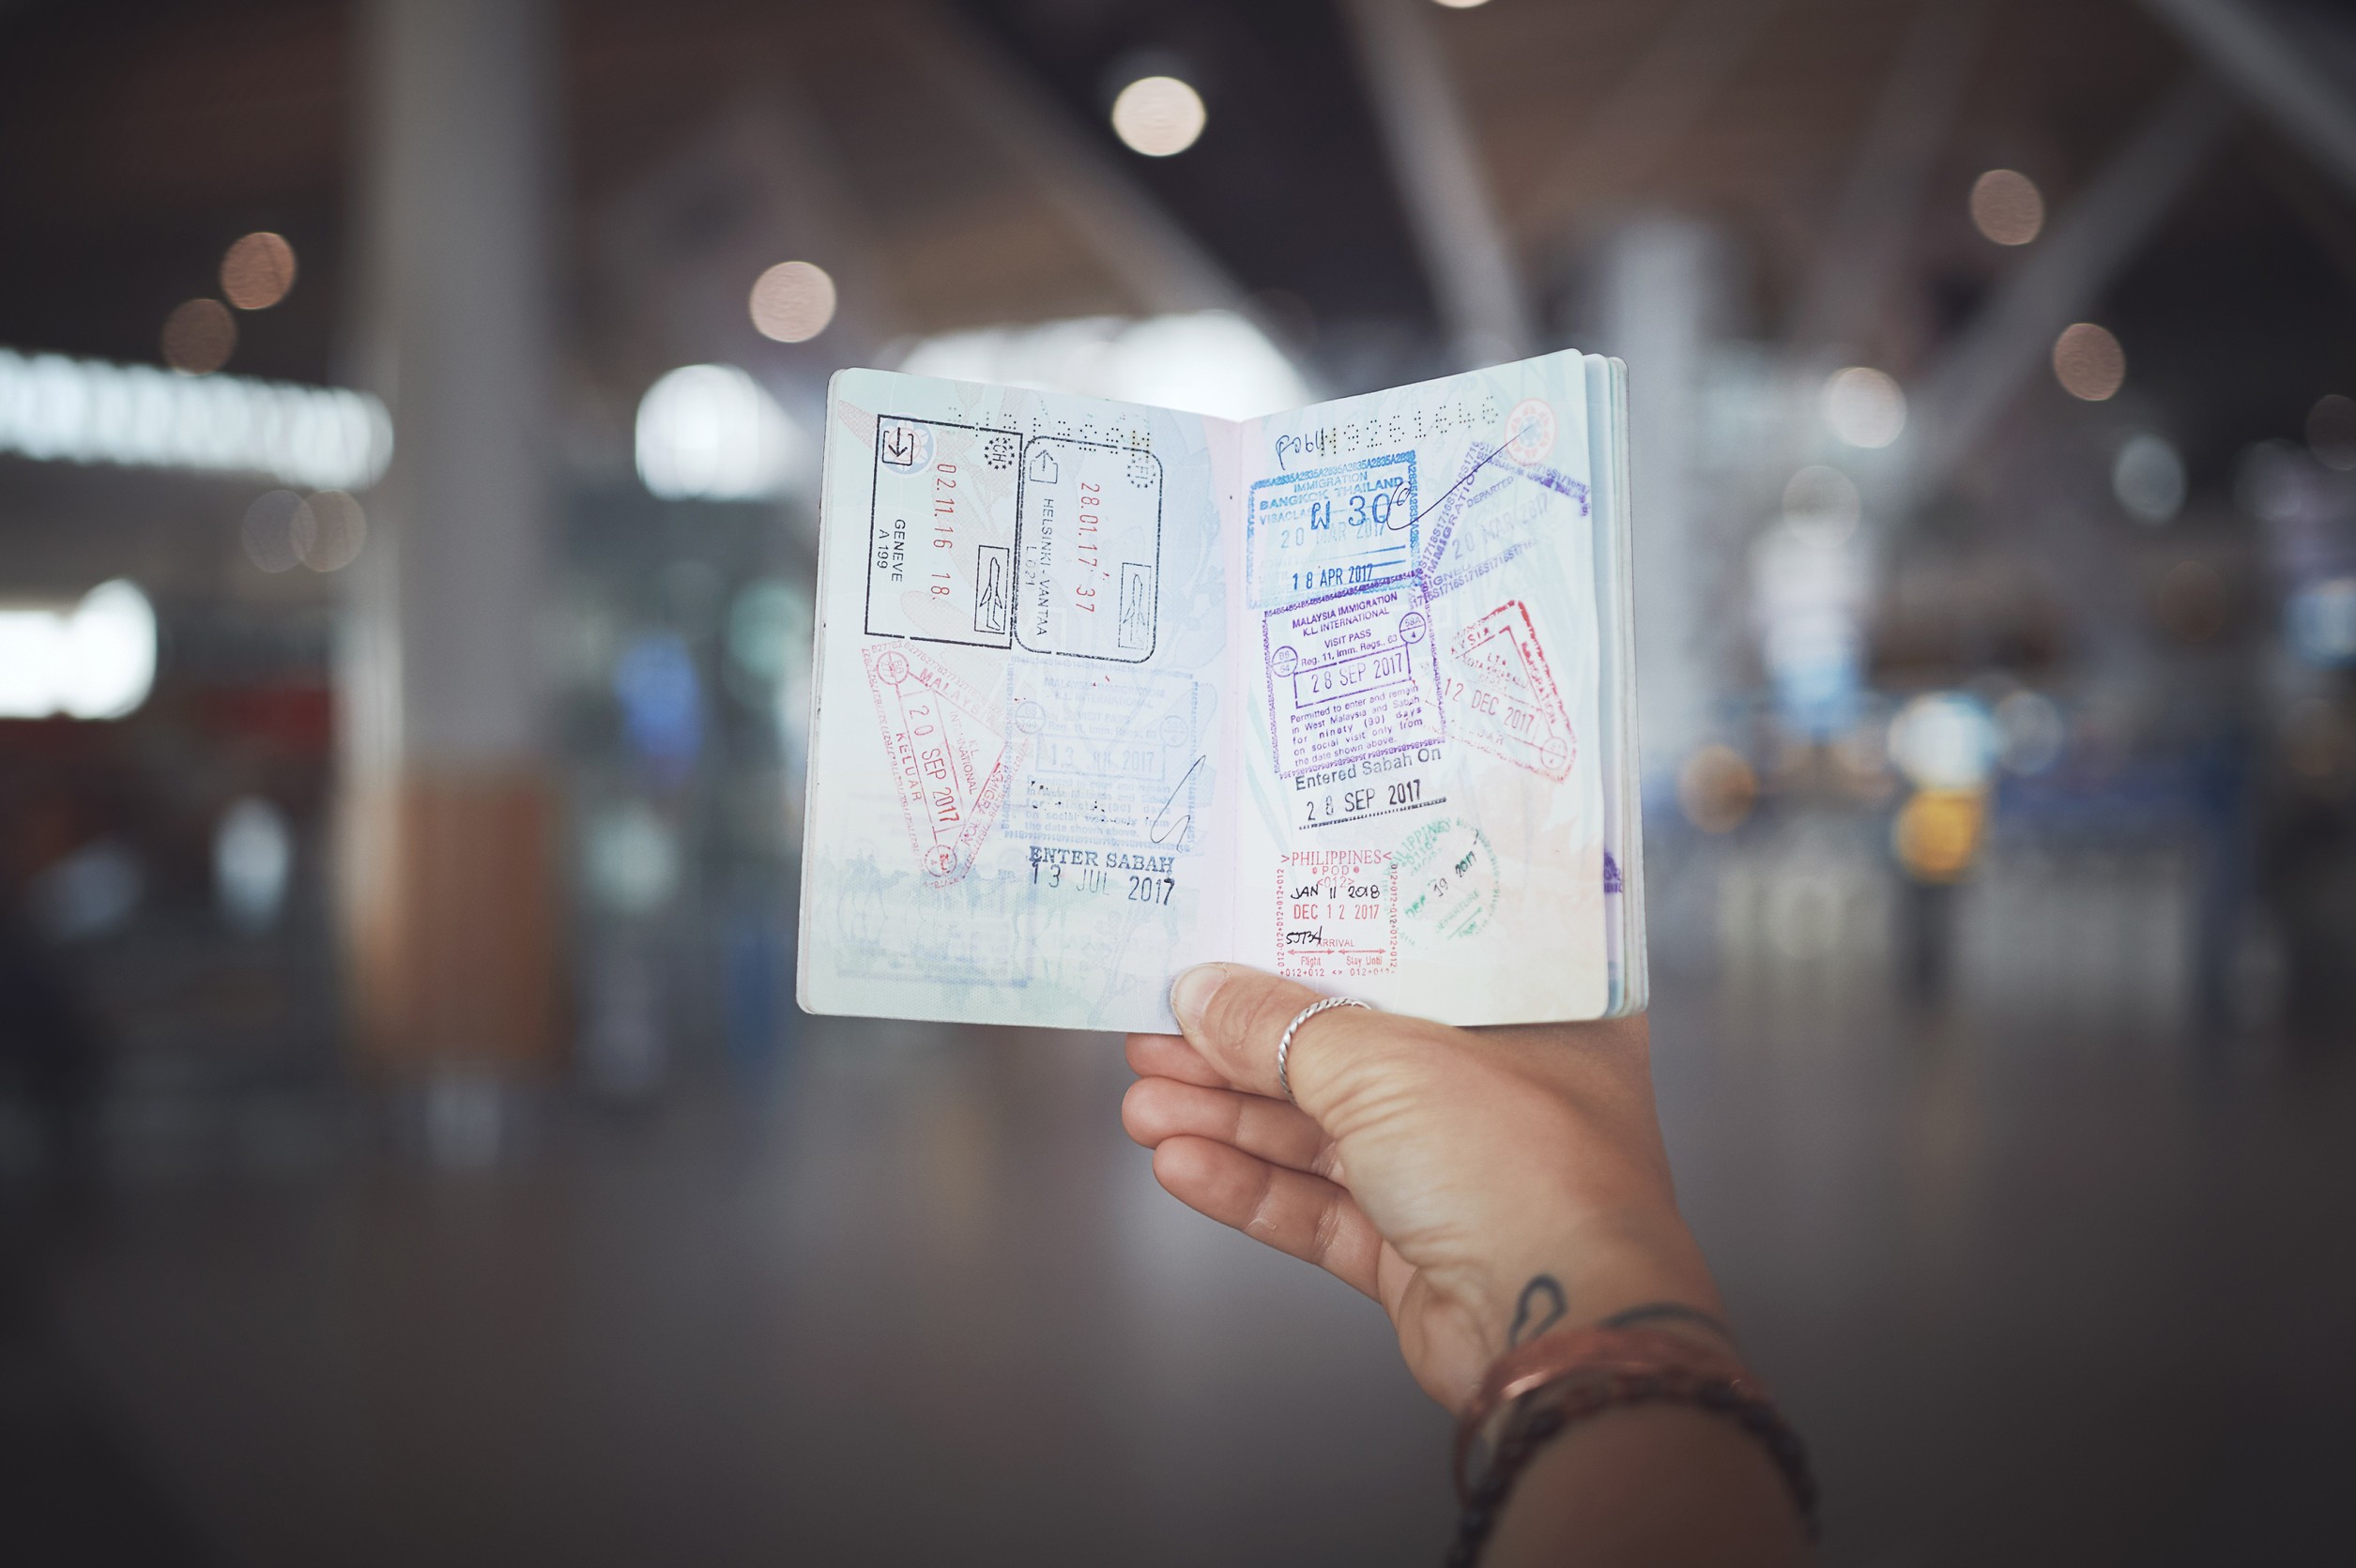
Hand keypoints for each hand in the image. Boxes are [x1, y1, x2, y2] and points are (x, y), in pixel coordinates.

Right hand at [1122, 964, 1727, 1412]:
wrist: (1558, 1330)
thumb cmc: (1524, 1171)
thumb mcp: (1388, 1063)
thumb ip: (1282, 1026)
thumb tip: (1202, 993)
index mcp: (1533, 1017)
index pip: (1411, 965)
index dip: (1318, 953)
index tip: (1235, 947)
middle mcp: (1501, 1092)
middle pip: (1348, 1054)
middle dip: (1244, 1050)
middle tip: (1159, 1033)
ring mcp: (1459, 1175)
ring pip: (1322, 1135)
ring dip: (1228, 1118)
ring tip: (1144, 1102)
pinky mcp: (1418, 1252)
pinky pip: (1319, 1207)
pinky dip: (1250, 1185)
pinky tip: (1183, 1163)